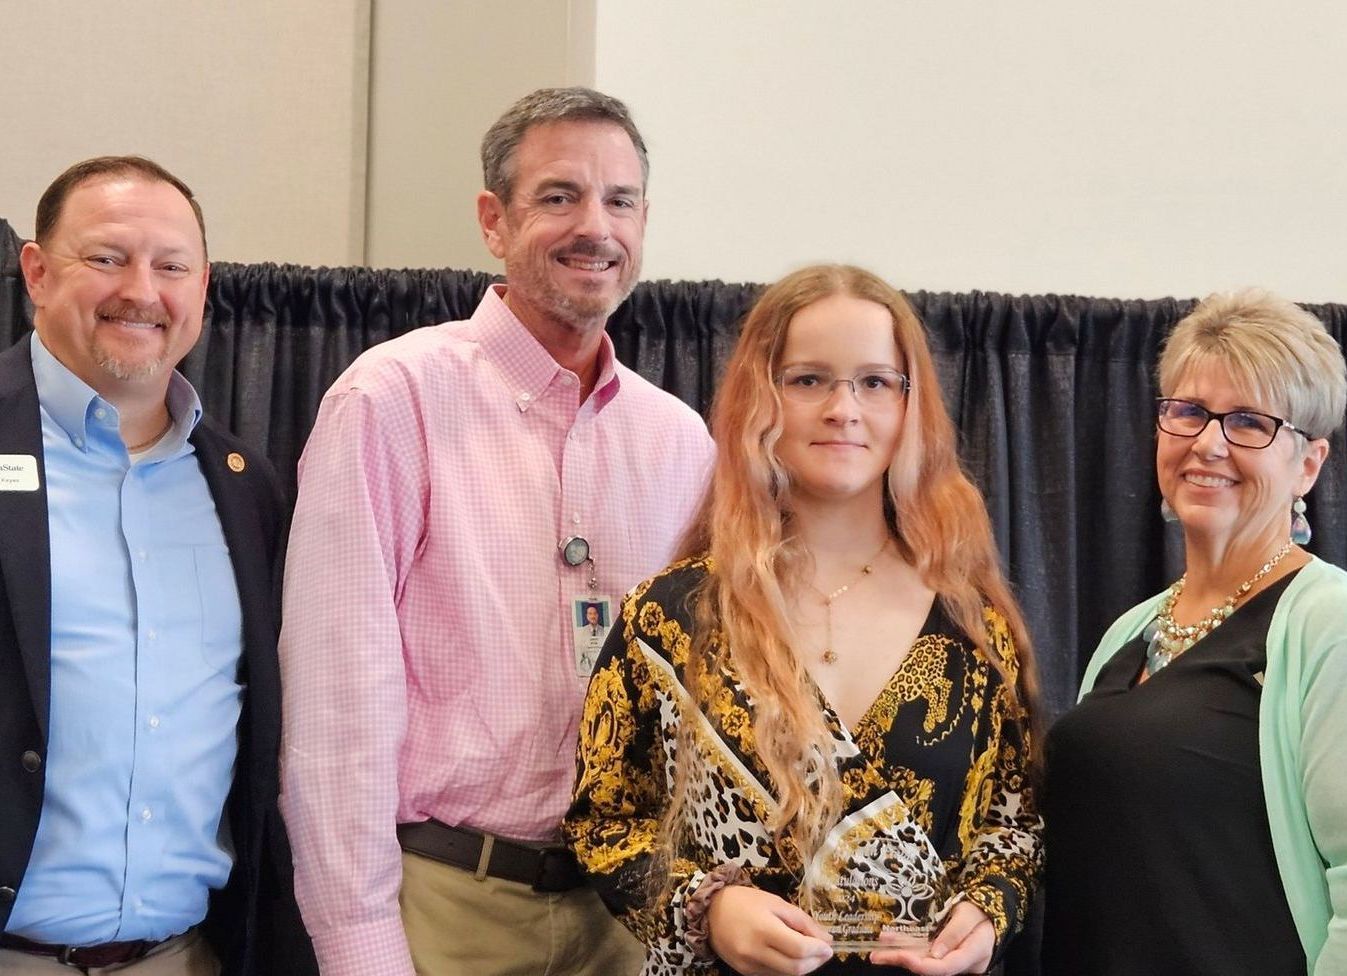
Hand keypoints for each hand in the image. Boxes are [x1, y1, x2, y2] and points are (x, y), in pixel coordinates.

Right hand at [706, 884, 833, 975]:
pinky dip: (786, 967)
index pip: (799, 949)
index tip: (829, 947)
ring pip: (786, 975)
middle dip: (815, 962)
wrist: (709, 911)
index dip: (818, 951)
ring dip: (803, 966)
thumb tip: (826, 939)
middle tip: (823, 951)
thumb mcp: (775, 902)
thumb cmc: (744, 901)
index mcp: (764, 929)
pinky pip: (773, 974)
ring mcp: (749, 965)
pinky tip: (790, 955)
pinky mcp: (745, 972)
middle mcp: (755, 951)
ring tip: (808, 952)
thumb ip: (802, 921)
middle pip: (795, 968)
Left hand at [867, 902, 994, 973]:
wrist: (986, 914)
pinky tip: (888, 941)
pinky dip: (904, 946)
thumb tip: (935, 954)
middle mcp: (958, 962)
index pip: (945, 968)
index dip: (923, 965)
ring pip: (921, 959)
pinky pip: (921, 951)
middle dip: (902, 961)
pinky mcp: (940, 952)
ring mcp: (948, 958)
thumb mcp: (969, 916)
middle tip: (877, 956)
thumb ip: (954, 933)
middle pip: (929, 967)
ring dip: (898, 955)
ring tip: (876, 952)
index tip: (904, 957)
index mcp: (971, 956)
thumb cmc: (981, 913)